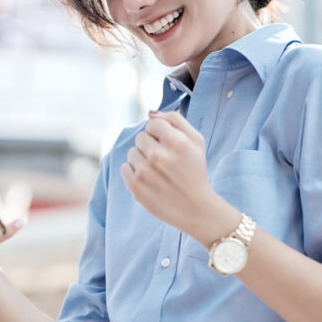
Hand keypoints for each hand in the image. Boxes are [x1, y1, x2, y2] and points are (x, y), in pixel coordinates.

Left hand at [121, 110, 235, 244]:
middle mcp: (158, 155)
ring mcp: (145, 172)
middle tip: (165, 162)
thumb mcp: (196, 141)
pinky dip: (134, 173)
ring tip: (157, 173)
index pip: (152, 124)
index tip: (169, 147)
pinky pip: (124, 168)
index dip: (160, 135)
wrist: (196, 208)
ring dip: (142, 160)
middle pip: (140, 137)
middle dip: (151, 146)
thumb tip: (150, 113)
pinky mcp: (136, 187)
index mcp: (175, 140)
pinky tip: (149, 181)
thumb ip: (175, 120)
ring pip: (132, 152)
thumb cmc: (195, 171)